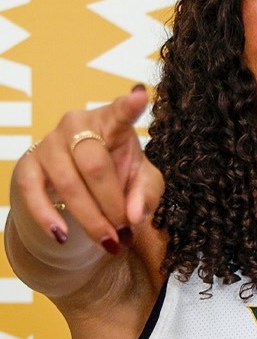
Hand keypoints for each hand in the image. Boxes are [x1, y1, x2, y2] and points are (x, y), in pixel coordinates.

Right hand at [8, 86, 162, 256]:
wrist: (81, 181)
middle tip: (125, 231)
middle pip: (95, 165)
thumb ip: (146, 194)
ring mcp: (49, 143)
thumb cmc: (119, 173)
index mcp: (111, 122)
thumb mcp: (143, 182)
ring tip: (108, 241)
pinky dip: (47, 216)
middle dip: (112, 204)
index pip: (121, 114)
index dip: (129, 106)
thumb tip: (134, 215)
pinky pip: (32, 191)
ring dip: (90, 218)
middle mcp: (76, 125)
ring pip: (68, 183)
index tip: (141, 97)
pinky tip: (62, 234)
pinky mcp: (27, 165)